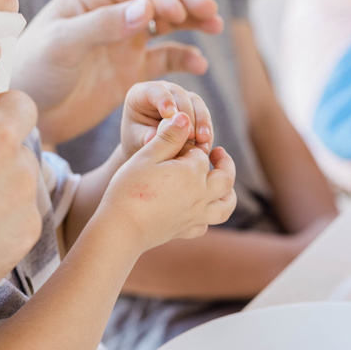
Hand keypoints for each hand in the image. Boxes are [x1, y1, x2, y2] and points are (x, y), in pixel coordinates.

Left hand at [13, 0, 223, 145]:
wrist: (32, 114)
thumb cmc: (36, 73)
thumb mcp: (63, 46)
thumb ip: (102, 26)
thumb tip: (145, 10)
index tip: (178, 11)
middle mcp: (113, 13)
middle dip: (185, 0)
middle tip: (210, 10)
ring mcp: (126, 42)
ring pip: (168, 24)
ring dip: (192, 23)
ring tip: (215, 26)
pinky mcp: (134, 71)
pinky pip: (166, 59)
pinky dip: (185, 59)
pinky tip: (200, 64)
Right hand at [99, 115, 236, 250]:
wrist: (121, 229)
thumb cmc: (129, 188)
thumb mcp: (146, 156)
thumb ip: (168, 137)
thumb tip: (184, 117)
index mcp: (192, 174)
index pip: (202, 155)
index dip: (191, 147)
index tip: (180, 144)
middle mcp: (200, 196)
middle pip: (225, 178)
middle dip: (225, 163)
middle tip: (219, 152)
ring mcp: (195, 216)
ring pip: (225, 206)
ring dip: (229, 193)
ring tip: (223, 183)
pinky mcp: (185, 232)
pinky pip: (205, 225)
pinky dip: (208, 215)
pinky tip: (200, 208)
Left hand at [121, 81, 213, 158]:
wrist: (149, 150)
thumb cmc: (138, 141)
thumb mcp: (136, 139)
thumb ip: (144, 137)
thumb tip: (153, 139)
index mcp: (142, 93)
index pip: (155, 91)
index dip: (164, 100)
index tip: (170, 114)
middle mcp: (164, 90)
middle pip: (179, 95)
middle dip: (186, 114)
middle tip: (190, 135)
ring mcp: (181, 98)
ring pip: (196, 103)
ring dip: (201, 122)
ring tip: (202, 141)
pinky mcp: (195, 109)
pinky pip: (204, 117)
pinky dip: (206, 131)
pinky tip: (205, 145)